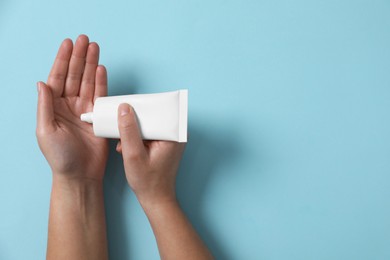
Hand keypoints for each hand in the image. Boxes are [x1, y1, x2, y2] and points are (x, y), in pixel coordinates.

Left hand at [36, 35, 108, 180]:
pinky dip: (102, 82)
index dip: (63, 60)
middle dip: (79, 57)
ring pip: (88, 82)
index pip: (58, 78)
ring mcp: (85, 110)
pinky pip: (100, 95)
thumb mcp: (45, 130)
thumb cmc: (60, 156)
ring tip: (95, 47)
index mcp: (53, 107)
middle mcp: (69, 105)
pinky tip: (102, 69)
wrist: (80, 174)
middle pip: (75, 76)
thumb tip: (41, 83)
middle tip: (85, 39)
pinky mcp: (99, 116)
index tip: (68, 44)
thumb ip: (45, 106)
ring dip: (91, 64)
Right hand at [116, 103, 185, 205]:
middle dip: (134, 122)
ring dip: (133, 132)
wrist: (155, 198)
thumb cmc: (148, 182)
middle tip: (121, 129)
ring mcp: (171, 139)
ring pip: (148, 125)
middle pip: (152, 117)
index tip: (125, 108)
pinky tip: (128, 147)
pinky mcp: (165, 144)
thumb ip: (128, 131)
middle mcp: (176, 135)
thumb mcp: (133, 155)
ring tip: (123, 143)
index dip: (140, 108)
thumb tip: (125, 108)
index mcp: (174, 135)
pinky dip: (137, 138)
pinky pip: (149, 133)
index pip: (158, 111)